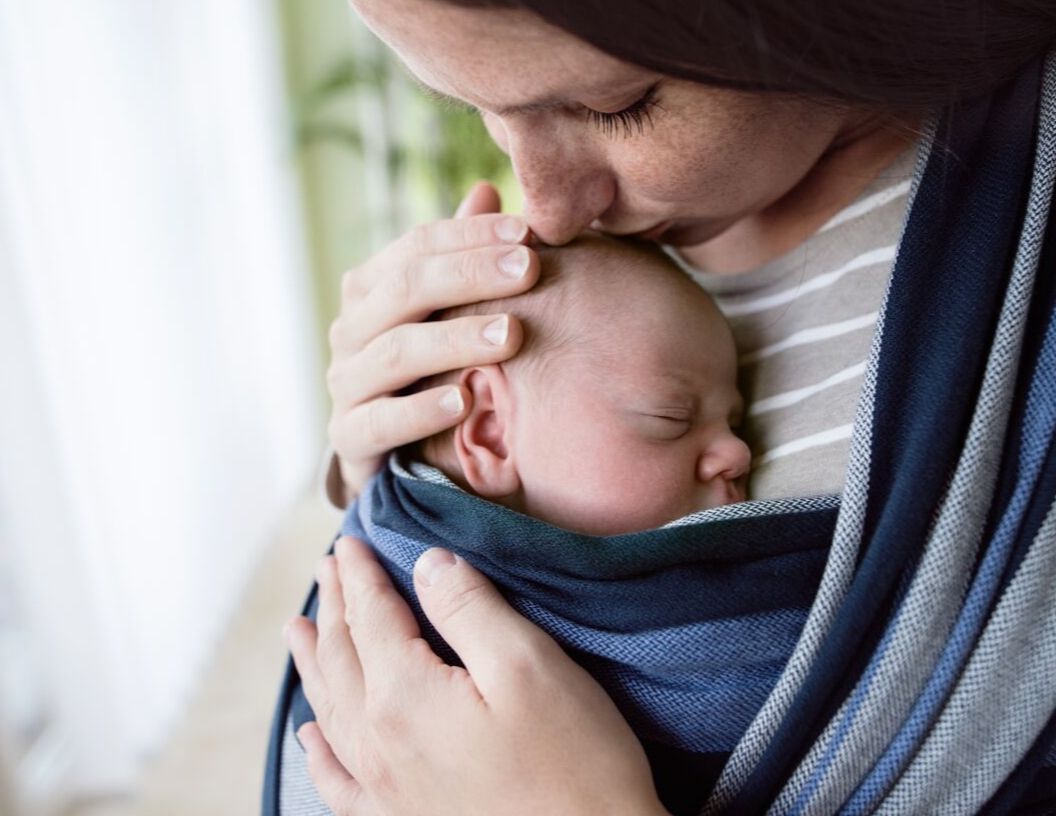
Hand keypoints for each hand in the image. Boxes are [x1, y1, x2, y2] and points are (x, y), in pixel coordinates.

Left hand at [286, 537, 668, 815]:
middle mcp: (379, 744)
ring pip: (330, 710)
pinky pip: (339, 780)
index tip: (348, 543)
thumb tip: (427, 564)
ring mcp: (385, 789)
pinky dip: (319, 751)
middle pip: (342, 657)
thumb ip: (469, 608)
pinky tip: (311, 736)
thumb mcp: (527, 665)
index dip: (360, 575)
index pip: (370, 617)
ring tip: (298, 631)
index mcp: (405, 696)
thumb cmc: (573, 764)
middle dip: (334, 607)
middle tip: (327, 569)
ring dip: (314, 662)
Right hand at [327, 182, 538, 503]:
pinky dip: (422, 411)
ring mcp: (346, 383)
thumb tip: (485, 190)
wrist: (386, 453)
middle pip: (406, 289)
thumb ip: (461, 258)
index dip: (472, 235)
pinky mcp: (349, 438)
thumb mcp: (443, 312)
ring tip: (512, 335)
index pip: (418, 245)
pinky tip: (465, 402)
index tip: (529, 233)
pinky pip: (381, 422)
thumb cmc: (427, 369)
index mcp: (372, 288)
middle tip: (530, 269)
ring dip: (456, 340)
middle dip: (470, 275)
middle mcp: (351, 329)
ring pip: (395, 352)